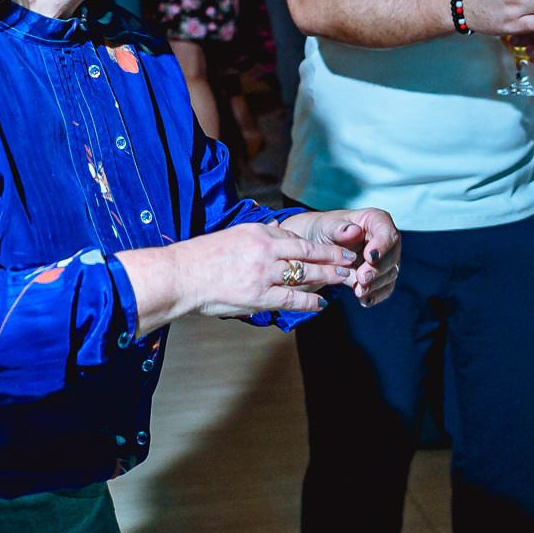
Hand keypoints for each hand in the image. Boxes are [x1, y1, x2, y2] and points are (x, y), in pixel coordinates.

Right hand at [164, 221, 361, 323]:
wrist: (181, 275)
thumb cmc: (202, 257)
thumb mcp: (233, 235)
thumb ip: (258, 233)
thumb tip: (276, 228)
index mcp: (258, 232)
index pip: (296, 237)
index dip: (319, 244)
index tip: (334, 247)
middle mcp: (264, 250)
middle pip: (308, 252)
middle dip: (333, 257)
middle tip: (352, 260)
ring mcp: (263, 273)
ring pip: (305, 274)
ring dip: (329, 277)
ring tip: (346, 279)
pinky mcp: (259, 295)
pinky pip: (292, 298)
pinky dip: (309, 301)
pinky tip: (321, 304)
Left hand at [290, 208, 400, 305]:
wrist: (320, 247)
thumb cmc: (324, 230)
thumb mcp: (326, 227)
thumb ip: (339, 229)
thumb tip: (354, 231)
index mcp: (375, 220)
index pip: (386, 232)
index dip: (381, 245)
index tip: (369, 257)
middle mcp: (385, 239)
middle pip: (392, 255)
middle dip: (378, 269)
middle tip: (361, 279)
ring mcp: (385, 258)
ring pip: (390, 273)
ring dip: (376, 284)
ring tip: (359, 291)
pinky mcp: (380, 276)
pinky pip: (385, 287)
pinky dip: (376, 295)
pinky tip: (365, 300)